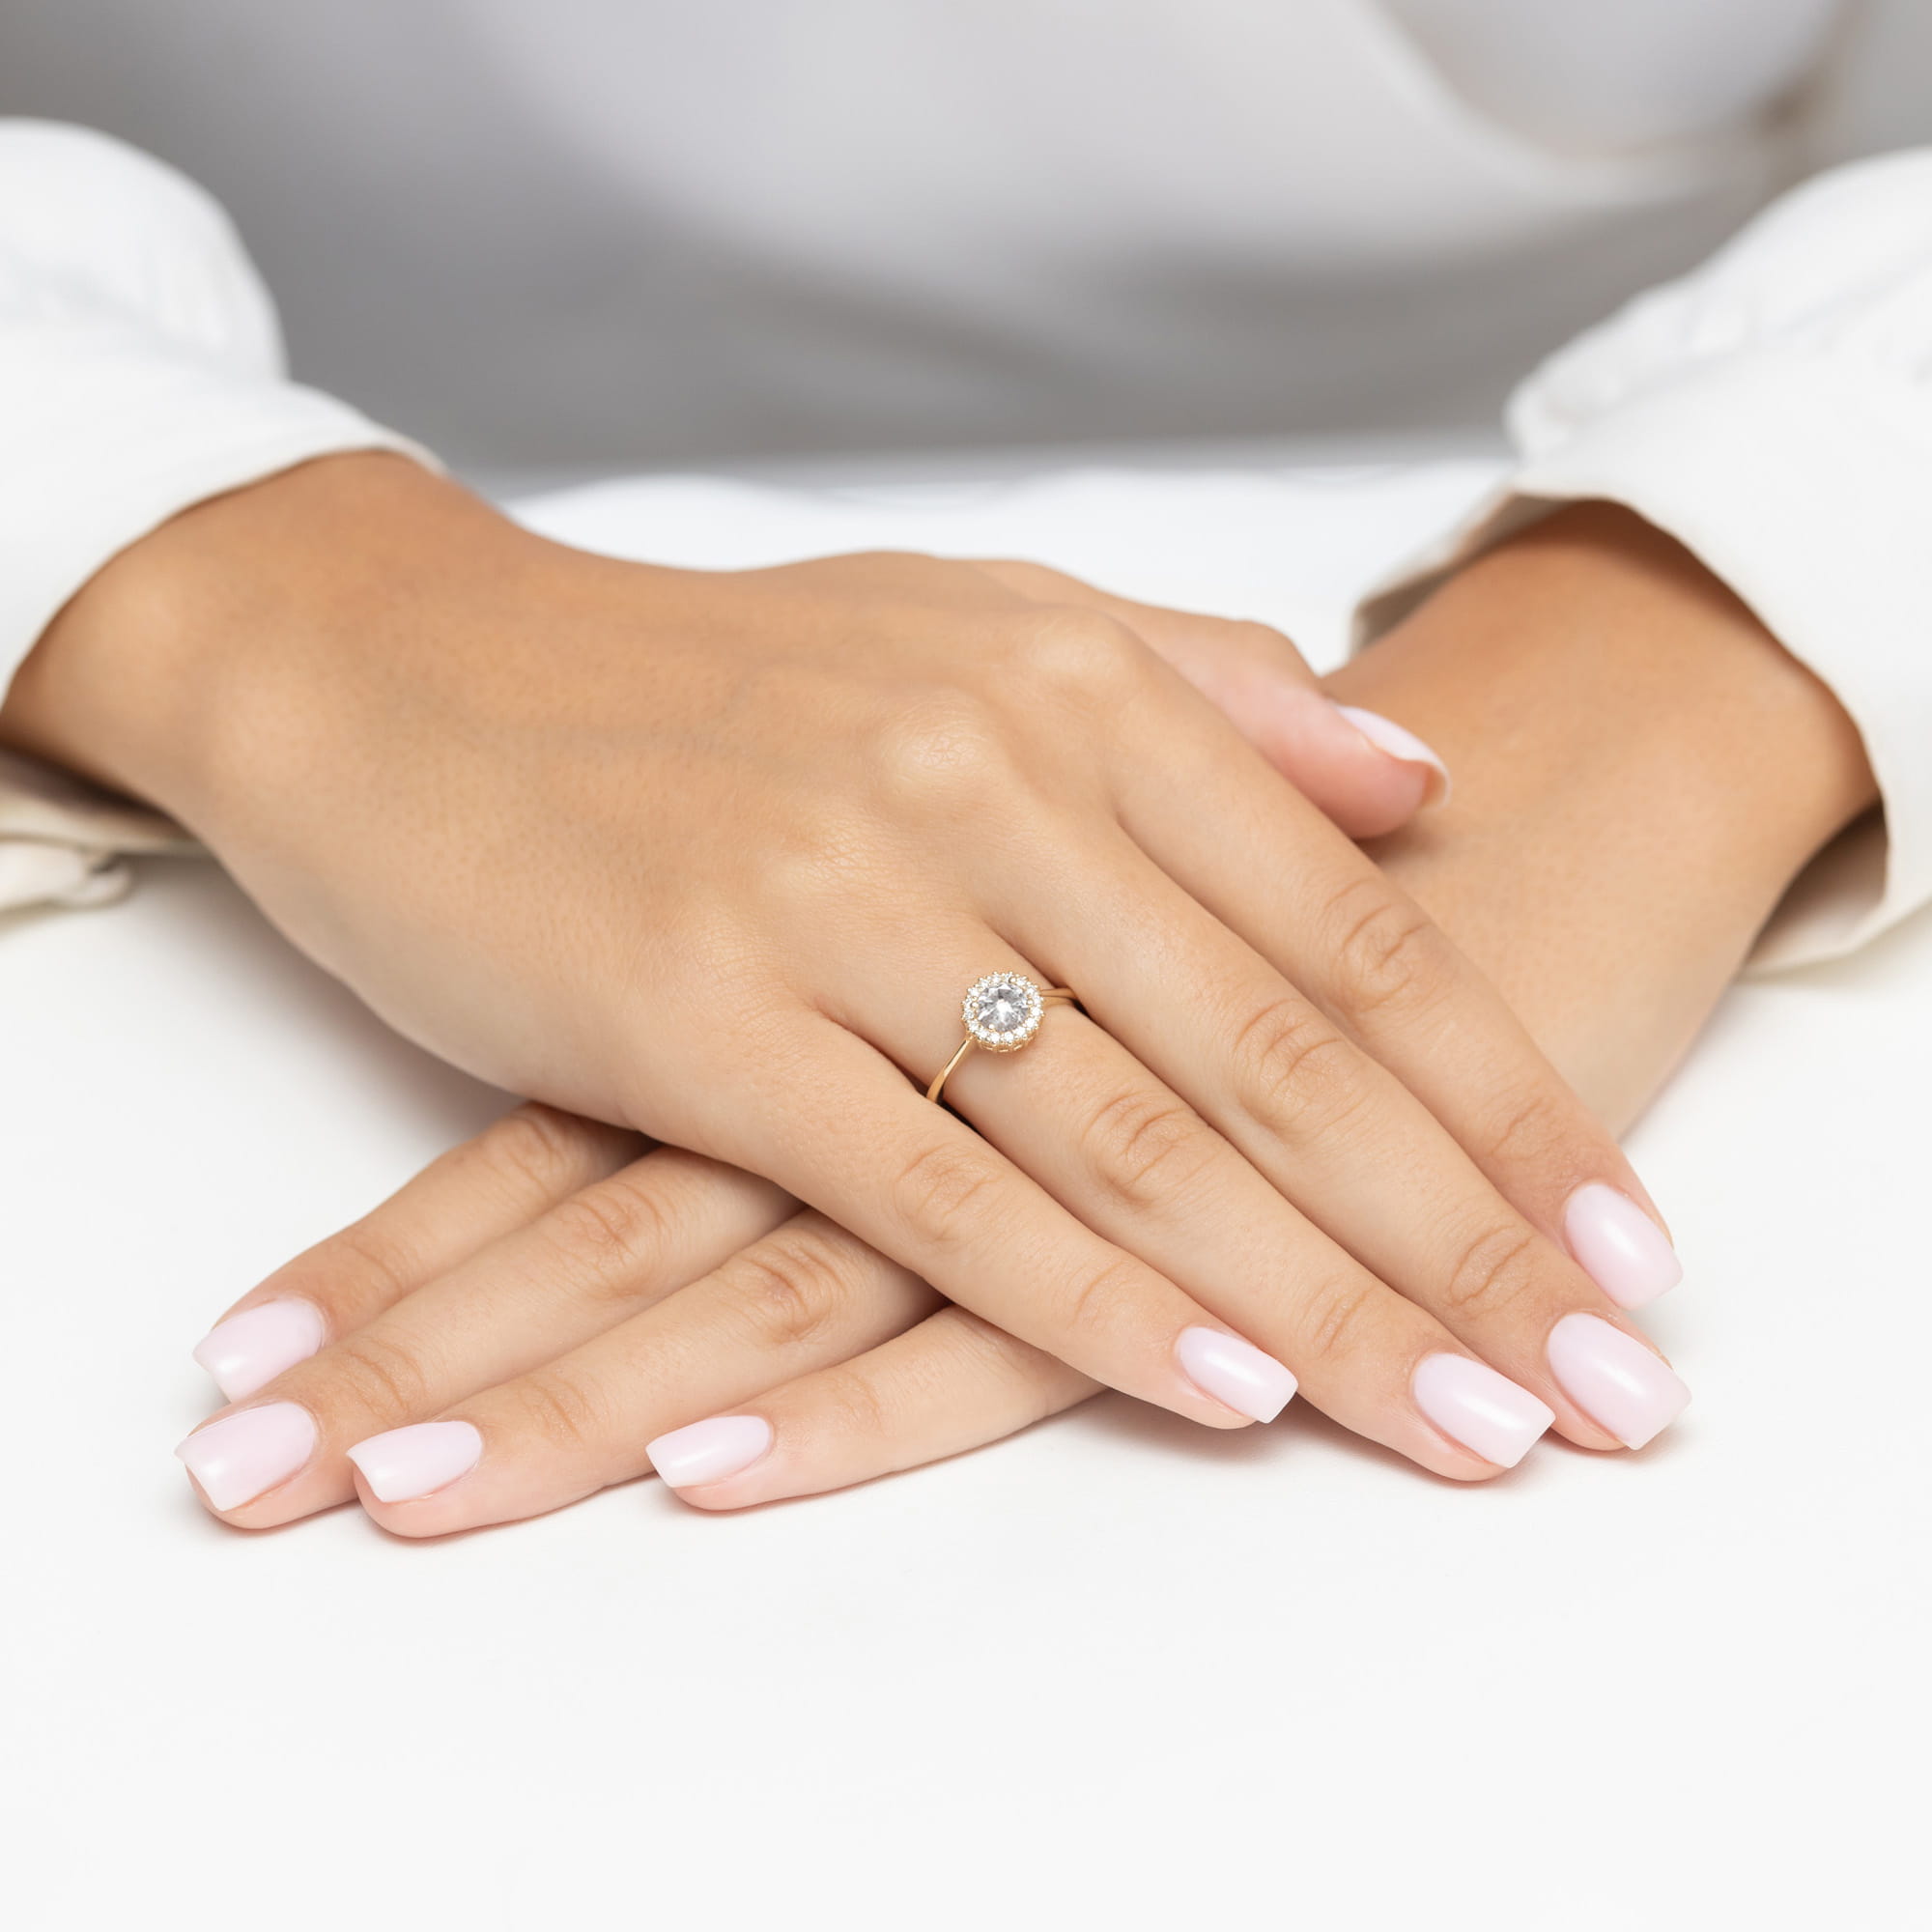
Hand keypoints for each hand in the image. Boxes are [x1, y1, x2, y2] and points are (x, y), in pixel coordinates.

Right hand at [39, 453, 1664, 1471]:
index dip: (1501, 1099)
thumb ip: (1204, 692)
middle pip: (1278, 1053)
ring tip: (1458, 1422)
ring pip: (1133, 1135)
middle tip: (1596, 1383)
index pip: (1350, 930)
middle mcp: (983, 779)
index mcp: (1071, 687)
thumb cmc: (701, 676)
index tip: (1615, 1237)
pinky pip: (934, 1187)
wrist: (411, 668)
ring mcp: (841, 896)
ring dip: (1317, 1300)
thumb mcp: (971, 629)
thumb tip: (1413, 777)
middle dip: (1459, 1239)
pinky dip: (1083, 1297)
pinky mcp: (702, 1014)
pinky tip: (1213, 1385)